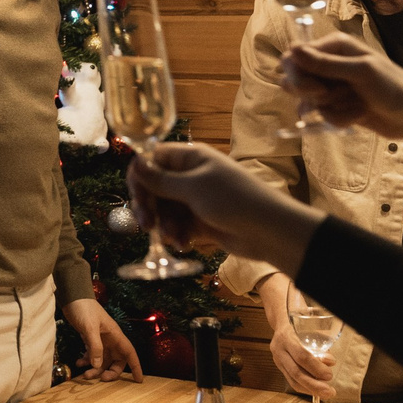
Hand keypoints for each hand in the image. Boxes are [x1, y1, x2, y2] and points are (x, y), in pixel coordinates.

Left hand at [63, 297, 144, 381]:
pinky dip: (86, 361)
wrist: (72, 297)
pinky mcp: (90, 339)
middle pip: (117, 361)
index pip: (130, 353)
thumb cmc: (84, 309)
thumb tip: (98, 365)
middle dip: (110, 372)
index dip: (136, 366)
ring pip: (102, 361)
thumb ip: (95, 346)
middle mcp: (110, 339)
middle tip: (100, 379)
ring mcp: (100, 340)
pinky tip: (79, 364)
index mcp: (115, 335)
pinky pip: (92, 355)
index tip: (139, 380)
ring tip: (84, 375)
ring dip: (95, 369)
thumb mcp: (90, 327)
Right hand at [126, 141, 326, 272]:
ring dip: (165, 225)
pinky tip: (184, 244)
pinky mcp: (201, 221)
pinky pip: (179, 225)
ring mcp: (196, 199)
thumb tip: (134, 162)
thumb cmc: (234, 200)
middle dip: (150, 207)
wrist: (269, 231)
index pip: (152, 159)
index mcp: (189, 158)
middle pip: (154, 187)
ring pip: (165, 209)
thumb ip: (160, 179)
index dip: (140, 177)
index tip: (137, 198)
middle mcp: (190, 175)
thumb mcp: (193, 188)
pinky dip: (178, 235)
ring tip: (175, 238)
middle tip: (147, 226)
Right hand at [260, 277, 334, 395]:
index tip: (329, 374)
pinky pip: (291, 381)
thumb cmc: (300, 323)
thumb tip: (330, 362)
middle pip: (296, 372)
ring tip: (326, 394)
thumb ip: (320, 345)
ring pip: (293, 380)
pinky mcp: (280, 366)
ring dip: (311, 389)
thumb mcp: (310, 328)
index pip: (302, 356)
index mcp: (286, 337)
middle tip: (330, 391)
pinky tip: (315, 391)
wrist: (282, 320)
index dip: (316, 367)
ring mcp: (277, 359)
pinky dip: (305, 388)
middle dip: (315, 384)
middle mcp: (279, 349)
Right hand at [277, 34, 402, 138]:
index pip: (296, 56)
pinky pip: (324, 115)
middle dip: (312, 93)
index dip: (299, 74)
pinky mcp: (338, 107)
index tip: (317, 88)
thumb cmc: (393, 87)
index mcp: (335, 47)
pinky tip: (359, 115)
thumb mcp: (360, 72)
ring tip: (354, 104)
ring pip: (309, 100)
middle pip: (296, 78)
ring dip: (331, 107)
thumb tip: (292, 49)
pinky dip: (340, 118)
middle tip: (329, 96)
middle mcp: (331, 64)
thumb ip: (324, 64)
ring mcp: (334, 87)